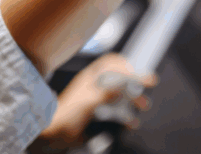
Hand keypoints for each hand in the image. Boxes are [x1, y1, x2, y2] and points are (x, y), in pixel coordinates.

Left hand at [34, 54, 155, 149]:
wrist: (53, 137)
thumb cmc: (64, 117)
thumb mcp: (87, 102)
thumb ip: (106, 92)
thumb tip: (124, 84)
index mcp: (91, 77)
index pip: (112, 63)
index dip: (126, 65)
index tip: (138, 75)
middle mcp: (96, 86)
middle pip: (120, 78)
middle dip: (135, 84)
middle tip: (147, 89)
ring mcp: (98, 99)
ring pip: (121, 95)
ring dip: (134, 100)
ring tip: (143, 106)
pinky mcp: (99, 114)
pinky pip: (117, 111)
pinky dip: (126, 115)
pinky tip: (131, 121)